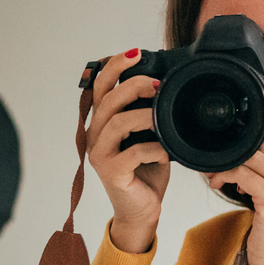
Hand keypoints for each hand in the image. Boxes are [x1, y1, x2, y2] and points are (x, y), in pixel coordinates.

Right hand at [86, 50, 168, 253]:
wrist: (142, 211)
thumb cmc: (146, 172)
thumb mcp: (149, 136)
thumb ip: (149, 113)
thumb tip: (167, 87)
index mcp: (103, 122)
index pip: (100, 86)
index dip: (116, 66)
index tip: (137, 53)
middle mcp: (96, 135)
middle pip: (107, 99)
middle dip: (133, 85)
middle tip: (157, 85)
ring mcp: (100, 154)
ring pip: (117, 122)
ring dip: (145, 115)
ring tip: (163, 116)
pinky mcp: (111, 172)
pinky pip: (132, 152)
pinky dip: (153, 148)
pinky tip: (166, 151)